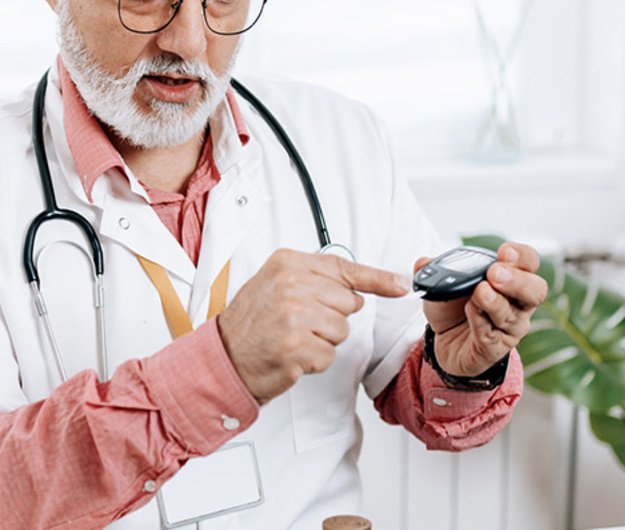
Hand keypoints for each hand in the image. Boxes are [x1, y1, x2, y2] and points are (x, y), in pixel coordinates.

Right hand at [218, 249, 411, 403]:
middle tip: (298, 324)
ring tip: (292, 339)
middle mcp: (291, 285)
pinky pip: (329, 355)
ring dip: (322, 341)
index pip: (344, 268)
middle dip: (330, 318)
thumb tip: (359, 291)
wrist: (223, 358)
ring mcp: (293, 315)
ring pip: (341, 330)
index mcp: (287, 263)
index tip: (401, 285)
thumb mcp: (276, 285)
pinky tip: (291, 355)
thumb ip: (315, 281)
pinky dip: (314, 361)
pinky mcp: (296, 346)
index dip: (377, 279)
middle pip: (347, 303)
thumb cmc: (251, 324)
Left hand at [416, 242, 545, 377]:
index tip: (504, 251)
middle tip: (495, 273)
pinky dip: (480, 322)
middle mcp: (519, 304)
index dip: (521, 256)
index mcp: (513, 279)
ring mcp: (509, 329)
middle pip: (535, 291)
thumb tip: (422, 262)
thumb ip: (437, 269)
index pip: (529, 263)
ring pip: (511, 315)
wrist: (445, 341)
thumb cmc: (455, 306)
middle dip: (517, 280)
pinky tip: (471, 311)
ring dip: (495, 302)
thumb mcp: (444, 282)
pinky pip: (491, 336)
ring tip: (481, 292)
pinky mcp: (494, 349)